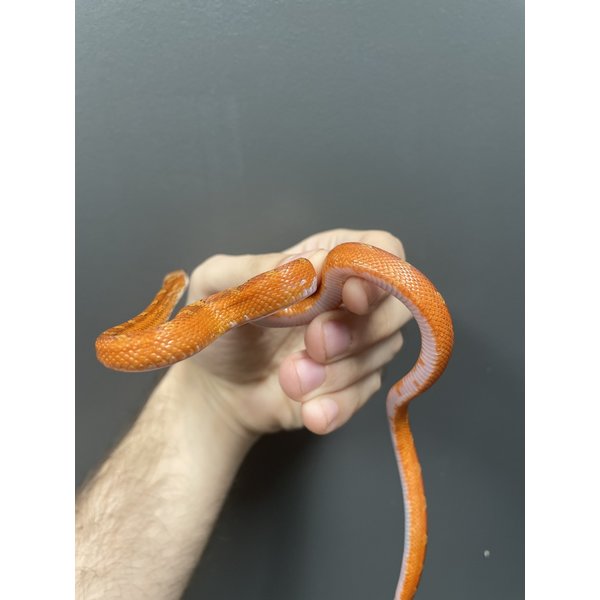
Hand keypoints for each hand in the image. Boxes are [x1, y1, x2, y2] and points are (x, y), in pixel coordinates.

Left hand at [162, 229, 410, 439]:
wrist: (218, 388)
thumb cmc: (220, 327)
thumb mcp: (217, 285)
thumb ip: (259, 268)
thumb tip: (315, 262)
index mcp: (326, 259)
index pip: (382, 249)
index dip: (377, 272)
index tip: (350, 296)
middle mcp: (351, 299)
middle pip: (396, 304)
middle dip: (357, 330)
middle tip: (313, 344)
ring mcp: (359, 343)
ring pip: (383, 352)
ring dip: (337, 372)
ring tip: (289, 378)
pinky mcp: (354, 383)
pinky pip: (366, 394)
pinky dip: (338, 404)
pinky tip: (308, 409)